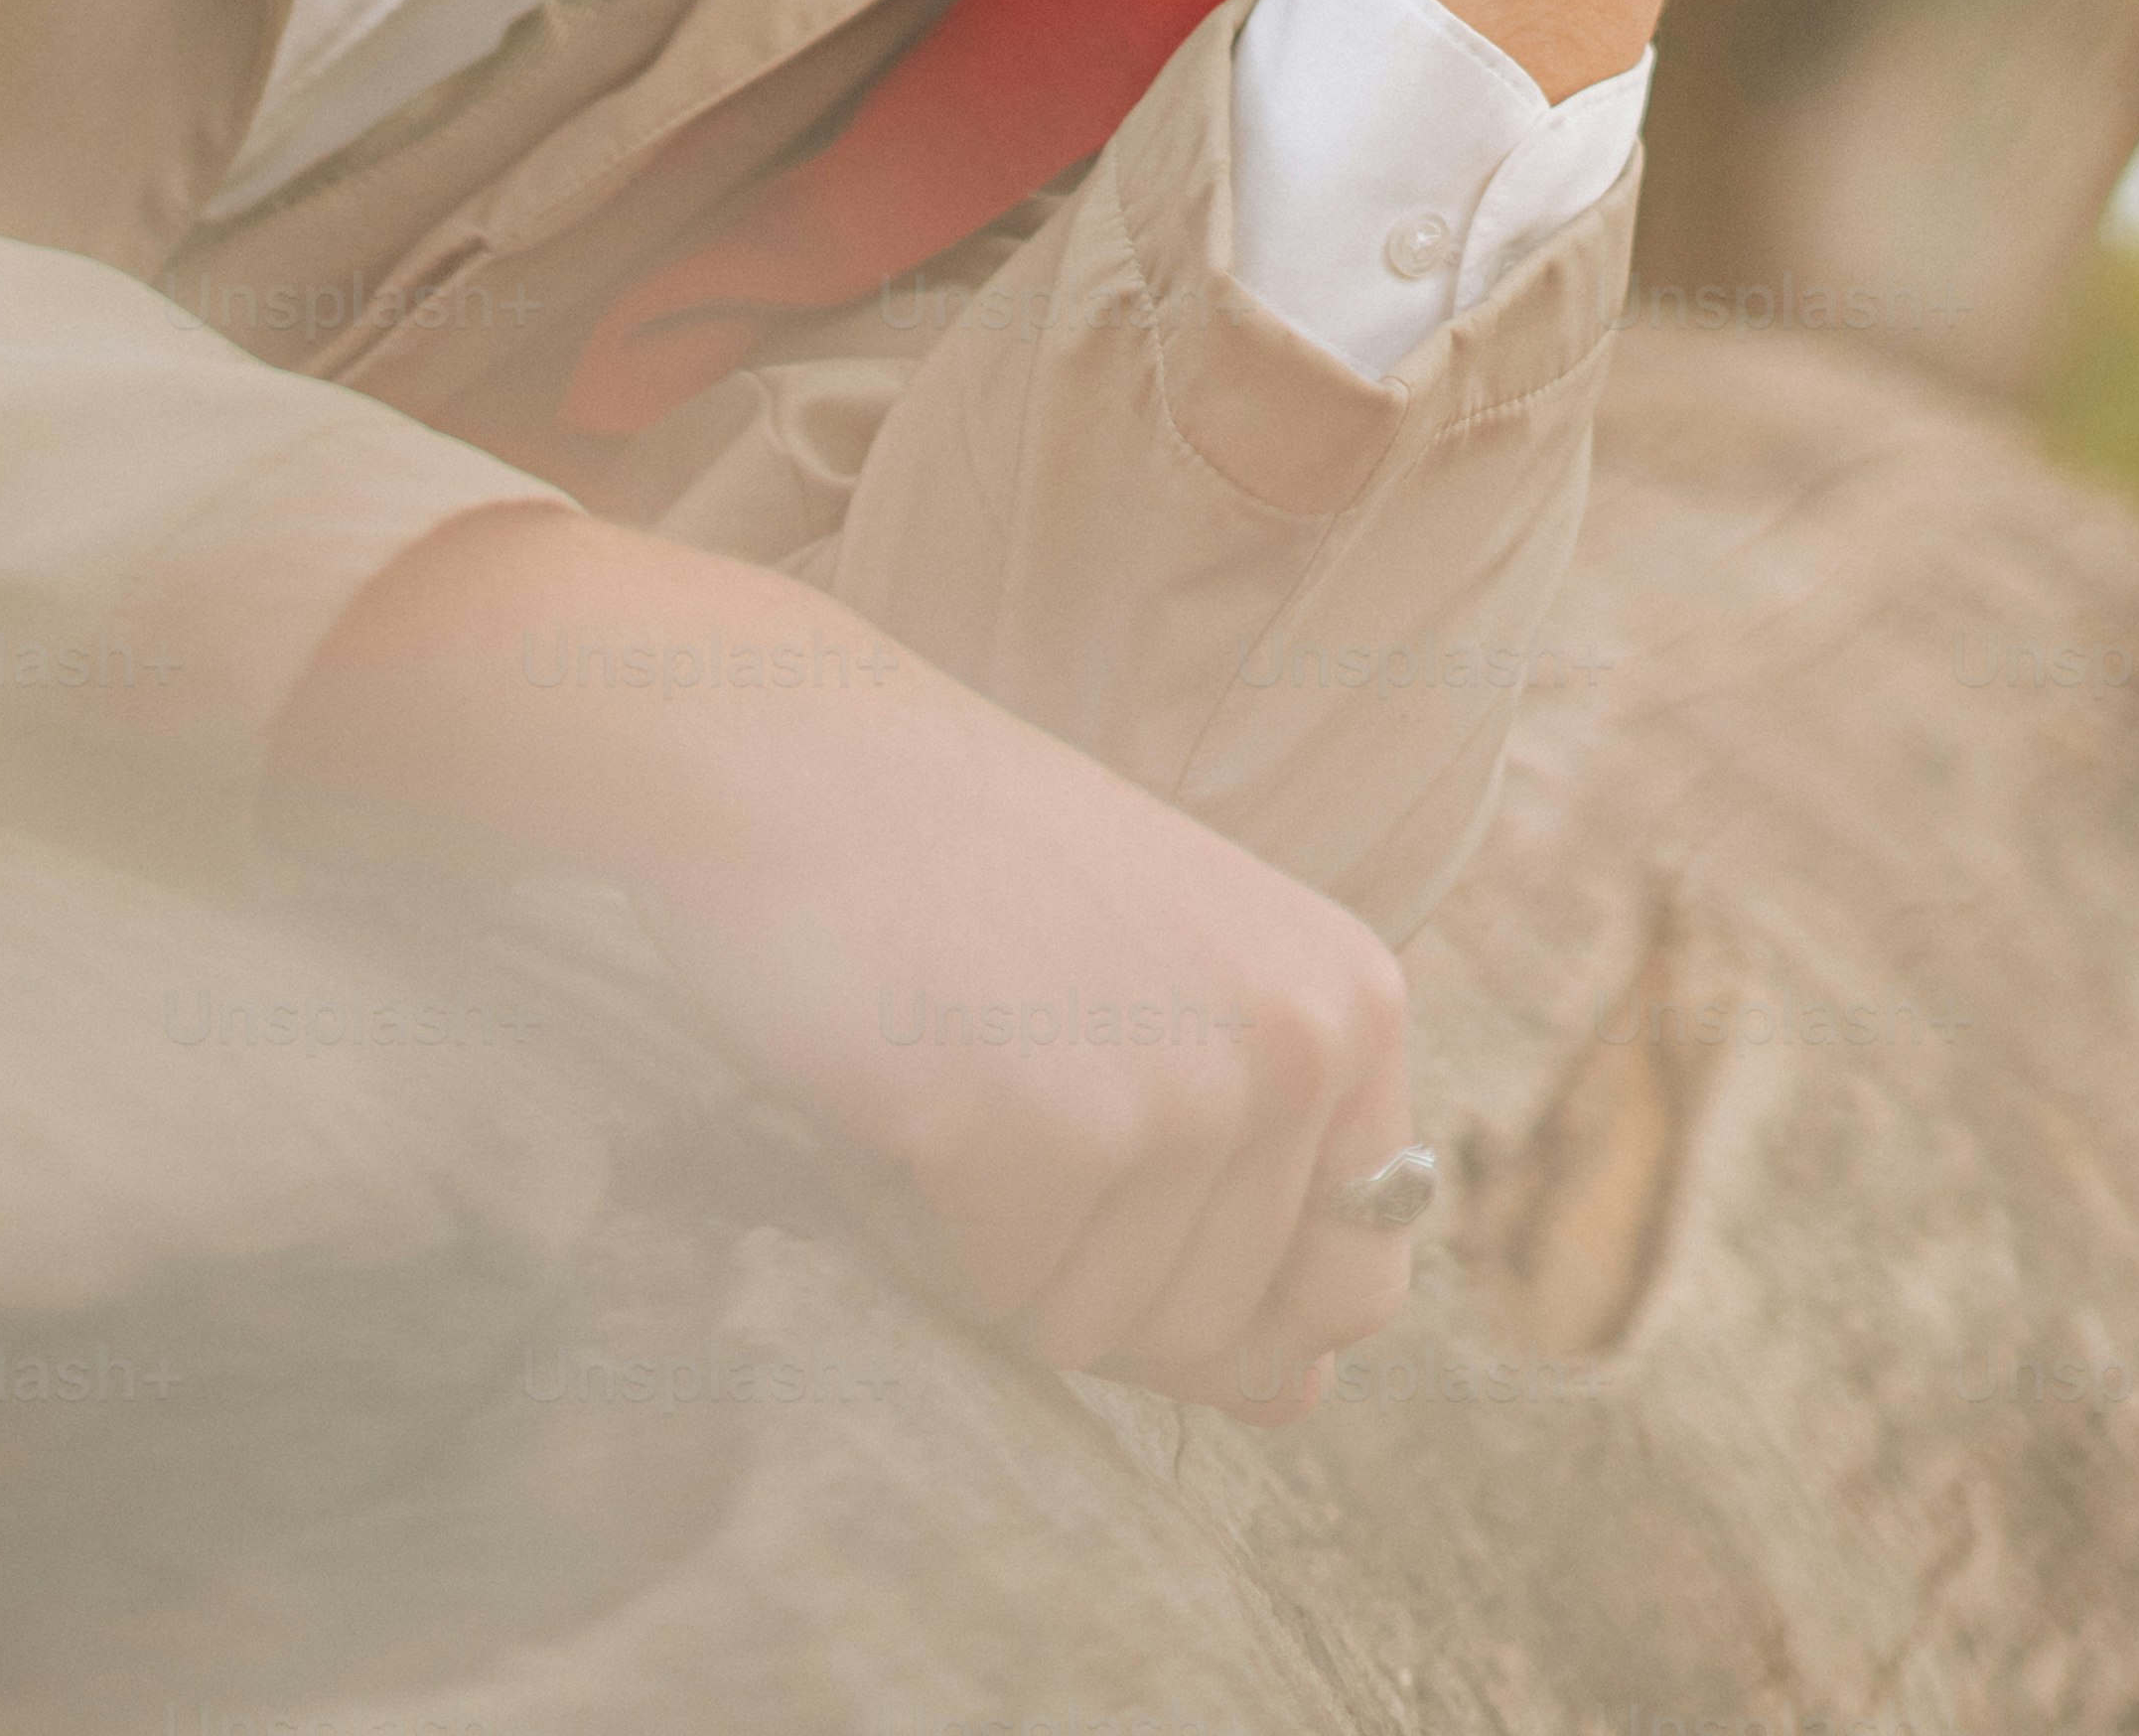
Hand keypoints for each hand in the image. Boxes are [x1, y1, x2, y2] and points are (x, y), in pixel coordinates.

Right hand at [267, 504, 1416, 1422]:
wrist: (785, 742)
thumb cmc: (960, 866)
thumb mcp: (1158, 990)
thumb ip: (1244, 1189)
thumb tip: (1297, 1395)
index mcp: (1348, 1000)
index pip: (1352, 1286)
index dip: (1226, 1305)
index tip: (1114, 1201)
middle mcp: (1295, 1044)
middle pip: (1206, 1328)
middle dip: (1075, 1259)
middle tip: (991, 1085)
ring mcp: (1174, 1090)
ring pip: (1085, 1327)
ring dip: (985, 1242)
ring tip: (944, 1066)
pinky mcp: (1037, 1135)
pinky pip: (981, 1292)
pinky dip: (909, 1223)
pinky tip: (890, 1080)